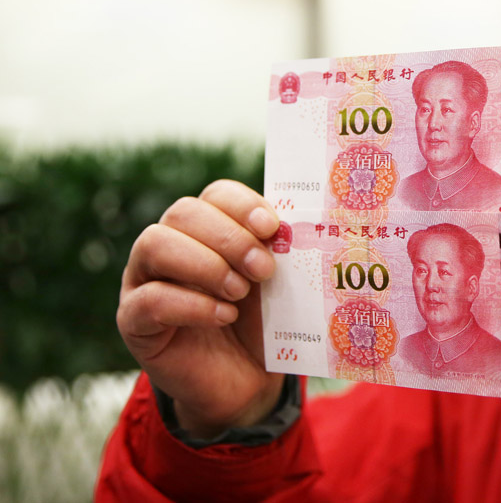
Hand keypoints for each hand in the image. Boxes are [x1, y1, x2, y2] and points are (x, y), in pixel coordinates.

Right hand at [117, 180, 283, 437]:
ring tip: (240, 291)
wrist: (245, 382)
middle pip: (182, 213)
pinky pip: (148, 300)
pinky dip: (191, 304)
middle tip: (263, 268)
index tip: (272, 227)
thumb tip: (292, 231)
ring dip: (205, 264)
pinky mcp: (133, 322)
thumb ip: (278, 255)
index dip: (242, 205)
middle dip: (229, 237)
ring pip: (153, 244)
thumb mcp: (276, 285)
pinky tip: (223, 315)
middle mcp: (168, 246)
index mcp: (207, 228)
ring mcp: (143, 281)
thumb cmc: (261, 323)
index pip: (215, 194)